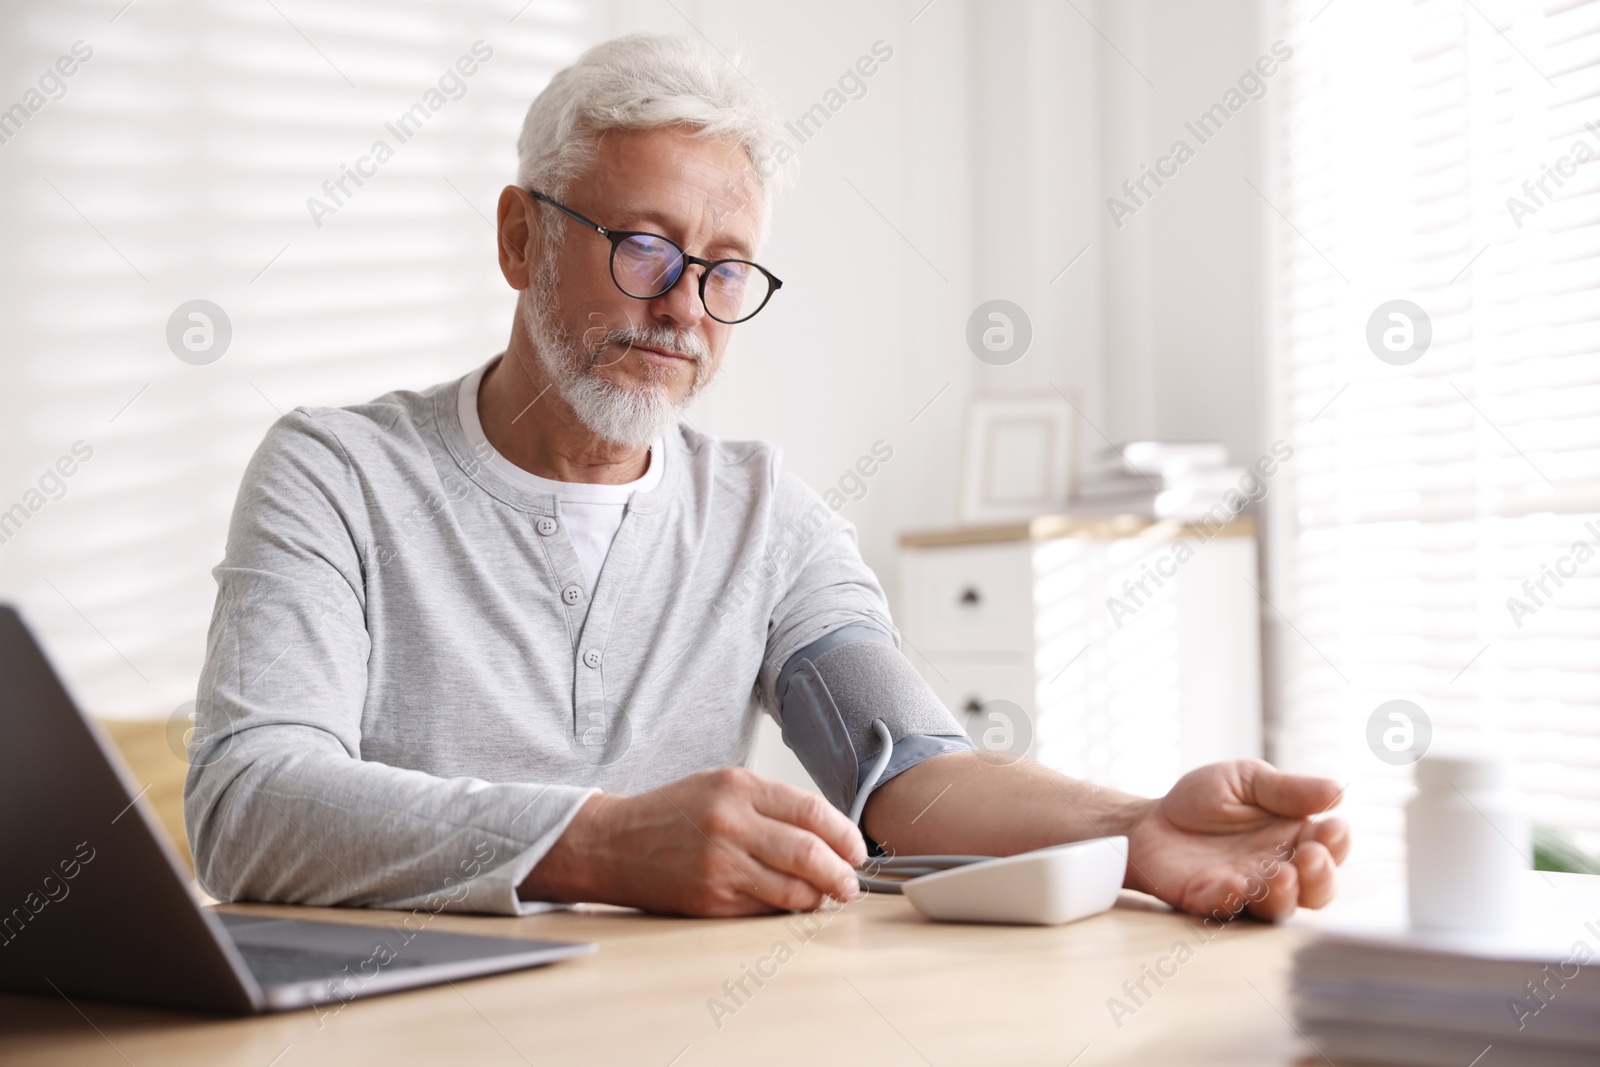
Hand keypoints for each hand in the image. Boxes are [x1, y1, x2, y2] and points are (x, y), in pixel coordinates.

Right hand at [519, 767, 865, 915]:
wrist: (612, 843)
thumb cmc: (672, 812)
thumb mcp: (720, 785)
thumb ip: (770, 803)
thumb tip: (827, 832)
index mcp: (737, 787)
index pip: (811, 812)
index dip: (844, 834)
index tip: (856, 849)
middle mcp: (731, 824)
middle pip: (809, 853)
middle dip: (840, 873)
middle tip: (850, 882)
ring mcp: (720, 866)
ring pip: (793, 889)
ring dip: (819, 897)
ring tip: (826, 896)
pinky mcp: (711, 901)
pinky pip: (765, 909)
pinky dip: (786, 909)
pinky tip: (791, 903)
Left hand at [1122, 759, 1350, 921]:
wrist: (1150, 820)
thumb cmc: (1204, 800)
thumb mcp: (1246, 780)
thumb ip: (1287, 789)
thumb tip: (1337, 790)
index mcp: (1293, 837)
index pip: (1330, 847)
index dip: (1337, 842)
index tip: (1331, 828)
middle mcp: (1278, 869)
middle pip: (1316, 887)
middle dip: (1321, 876)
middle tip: (1311, 858)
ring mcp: (1247, 889)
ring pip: (1279, 906)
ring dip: (1285, 894)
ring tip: (1281, 875)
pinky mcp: (1210, 901)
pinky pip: (1227, 909)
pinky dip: (1232, 899)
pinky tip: (1236, 886)